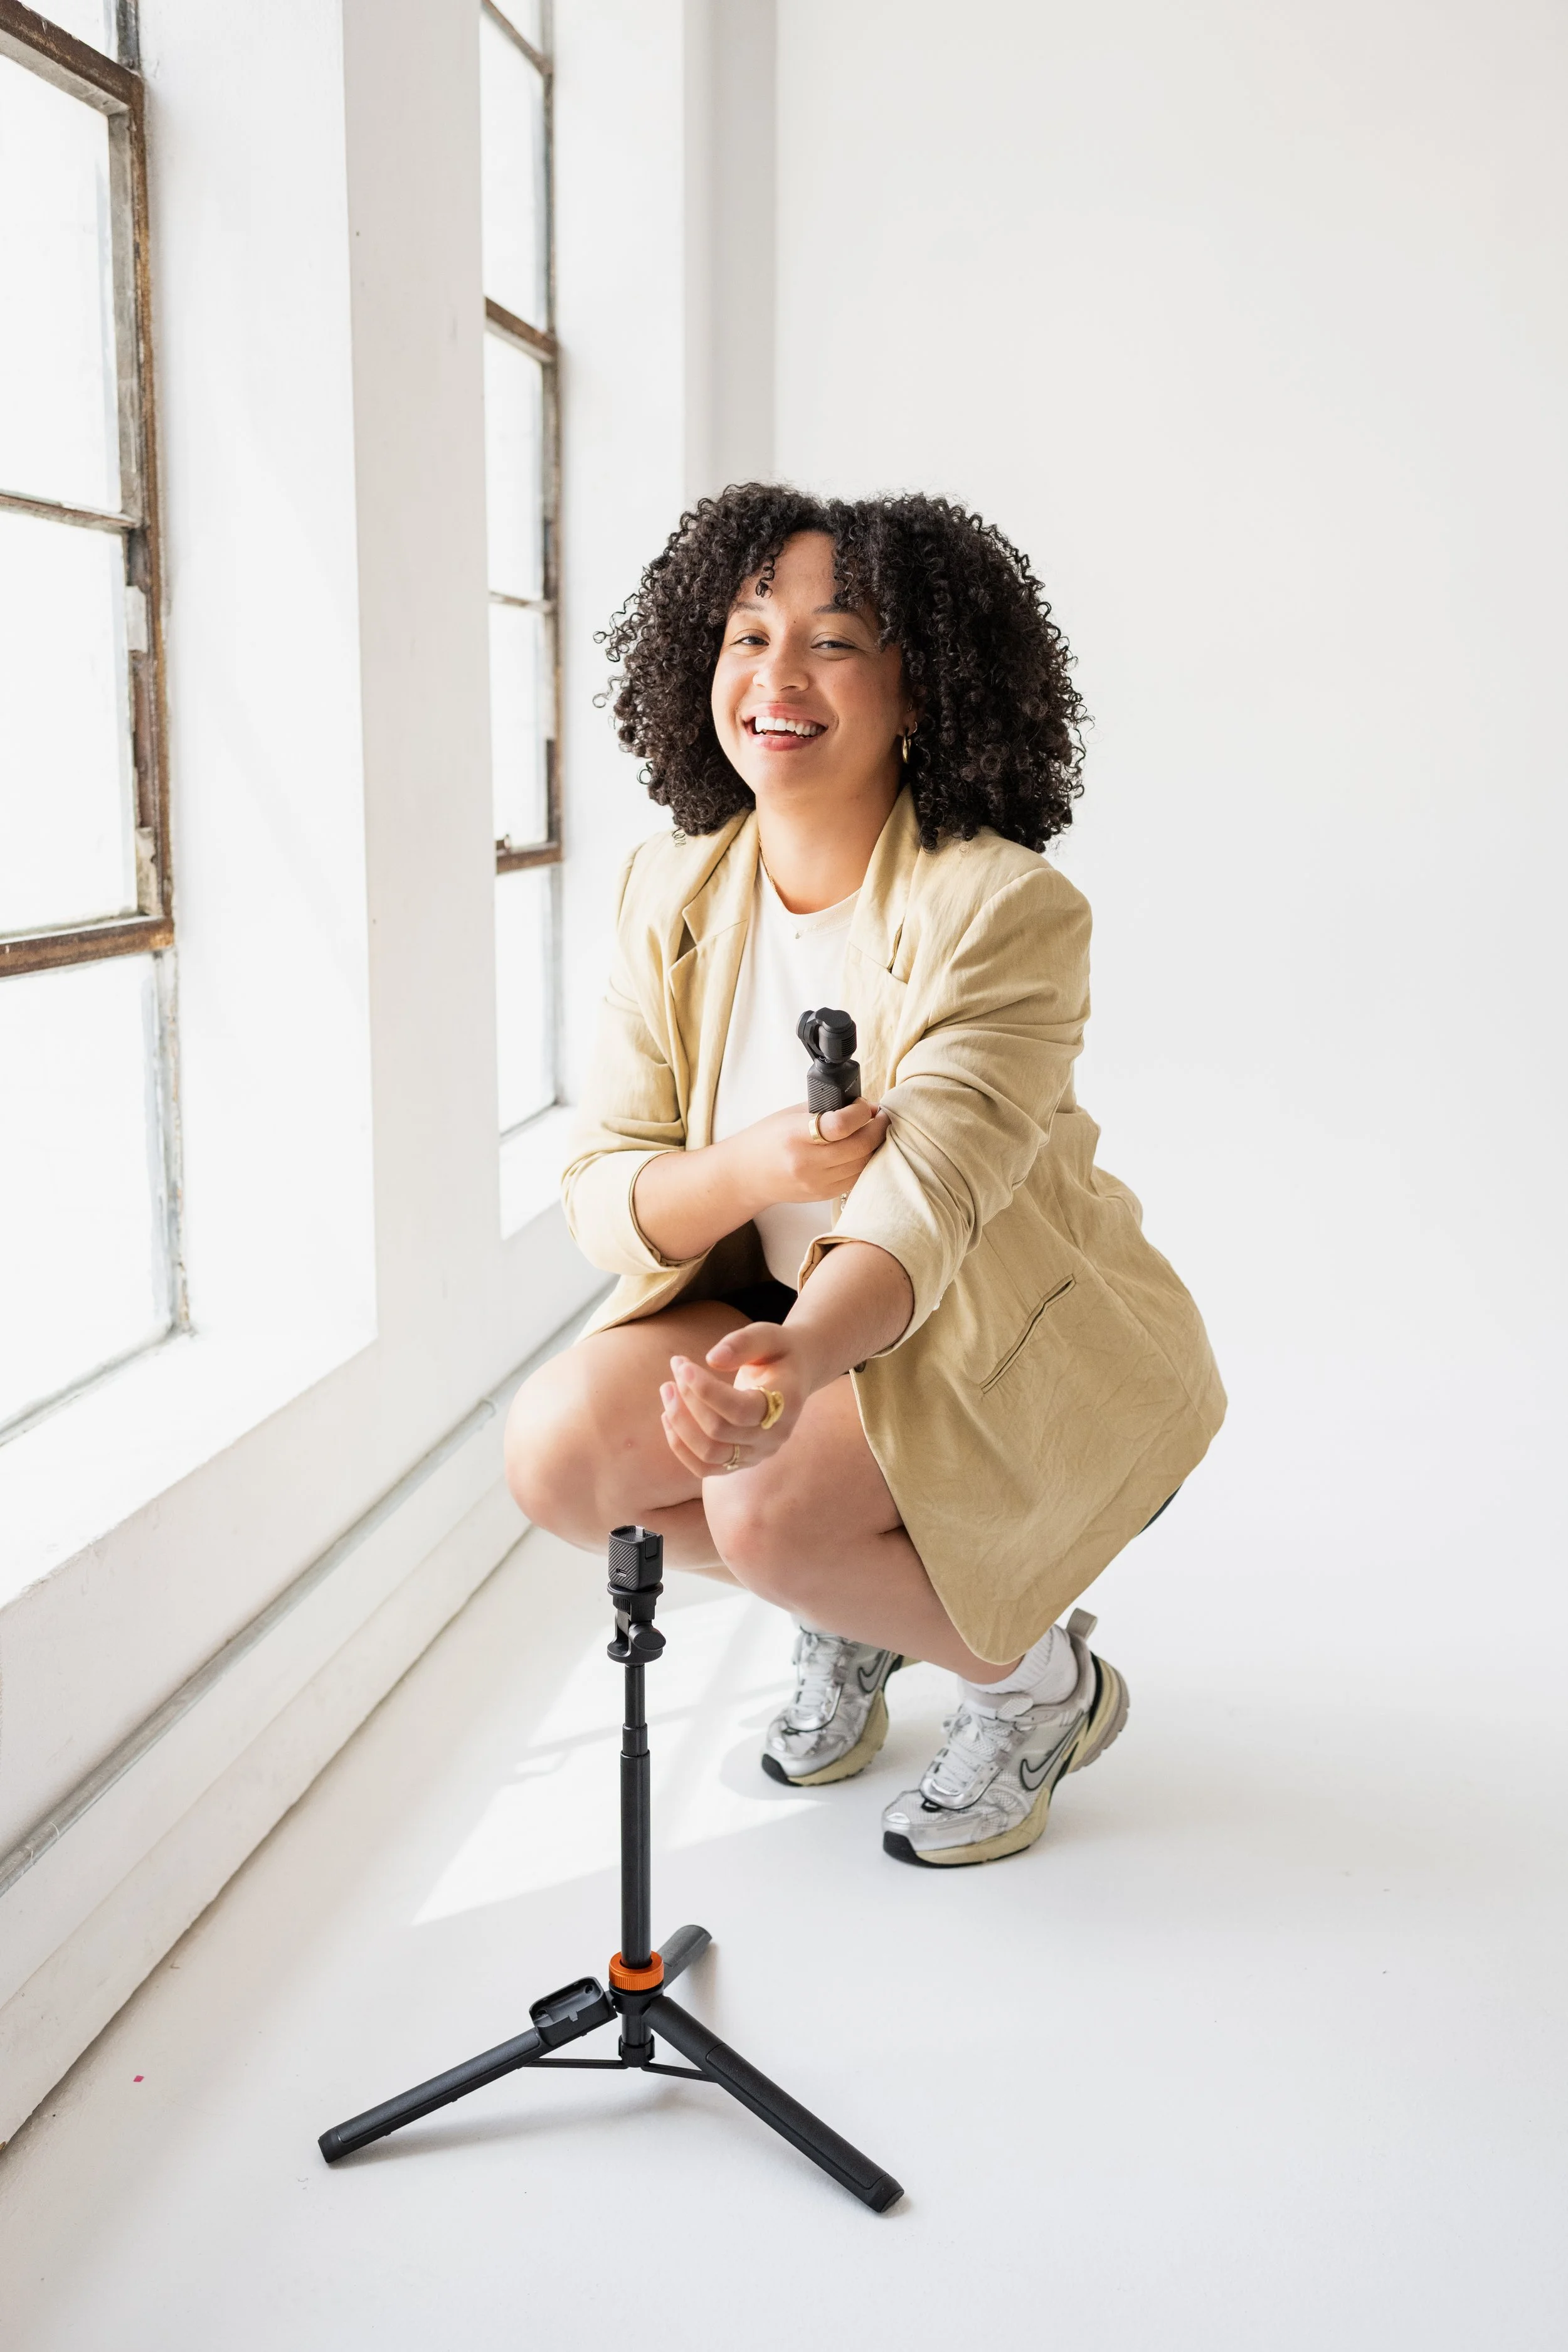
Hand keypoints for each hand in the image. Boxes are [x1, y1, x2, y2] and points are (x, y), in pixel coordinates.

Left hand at [659, 1322, 824, 1479]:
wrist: (793, 1375)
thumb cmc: (777, 1351)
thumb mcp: (768, 1335)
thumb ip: (743, 1343)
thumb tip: (712, 1358)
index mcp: (786, 1404)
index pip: (740, 1410)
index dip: (706, 1391)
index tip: (682, 1365)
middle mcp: (774, 1436)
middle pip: (719, 1432)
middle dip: (688, 1399)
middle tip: (676, 1367)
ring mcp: (757, 1453)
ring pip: (709, 1454)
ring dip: (679, 1424)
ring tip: (667, 1390)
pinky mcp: (740, 1461)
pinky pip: (704, 1468)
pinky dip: (680, 1446)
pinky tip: (668, 1417)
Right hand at [734, 1098, 888, 1208]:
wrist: (746, 1174)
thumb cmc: (768, 1139)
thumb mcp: (791, 1115)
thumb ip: (828, 1109)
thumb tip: (866, 1107)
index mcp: (795, 1136)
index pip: (840, 1125)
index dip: (861, 1113)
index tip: (864, 1106)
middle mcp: (807, 1163)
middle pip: (859, 1147)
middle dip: (877, 1128)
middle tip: (879, 1117)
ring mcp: (816, 1183)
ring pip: (863, 1164)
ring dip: (875, 1146)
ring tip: (872, 1131)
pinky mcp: (823, 1195)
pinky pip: (856, 1178)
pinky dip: (865, 1162)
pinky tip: (862, 1150)